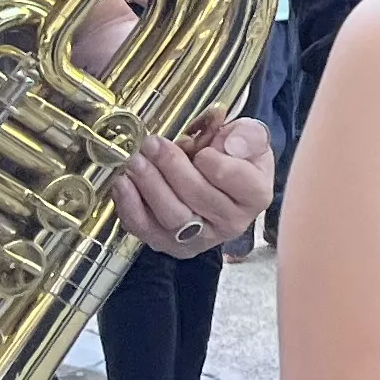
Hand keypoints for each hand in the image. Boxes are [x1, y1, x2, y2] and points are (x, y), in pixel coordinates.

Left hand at [112, 115, 270, 255]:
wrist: (219, 175)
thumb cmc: (233, 155)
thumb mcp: (249, 137)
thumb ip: (248, 135)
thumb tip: (230, 145)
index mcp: (255, 195)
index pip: (234, 178)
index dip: (213, 161)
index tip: (202, 148)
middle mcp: (231, 222)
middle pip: (197, 197)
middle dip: (170, 167)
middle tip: (153, 144)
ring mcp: (199, 238)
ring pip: (171, 216)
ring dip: (149, 185)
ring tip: (137, 161)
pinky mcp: (170, 243)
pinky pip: (145, 229)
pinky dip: (130, 206)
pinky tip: (124, 183)